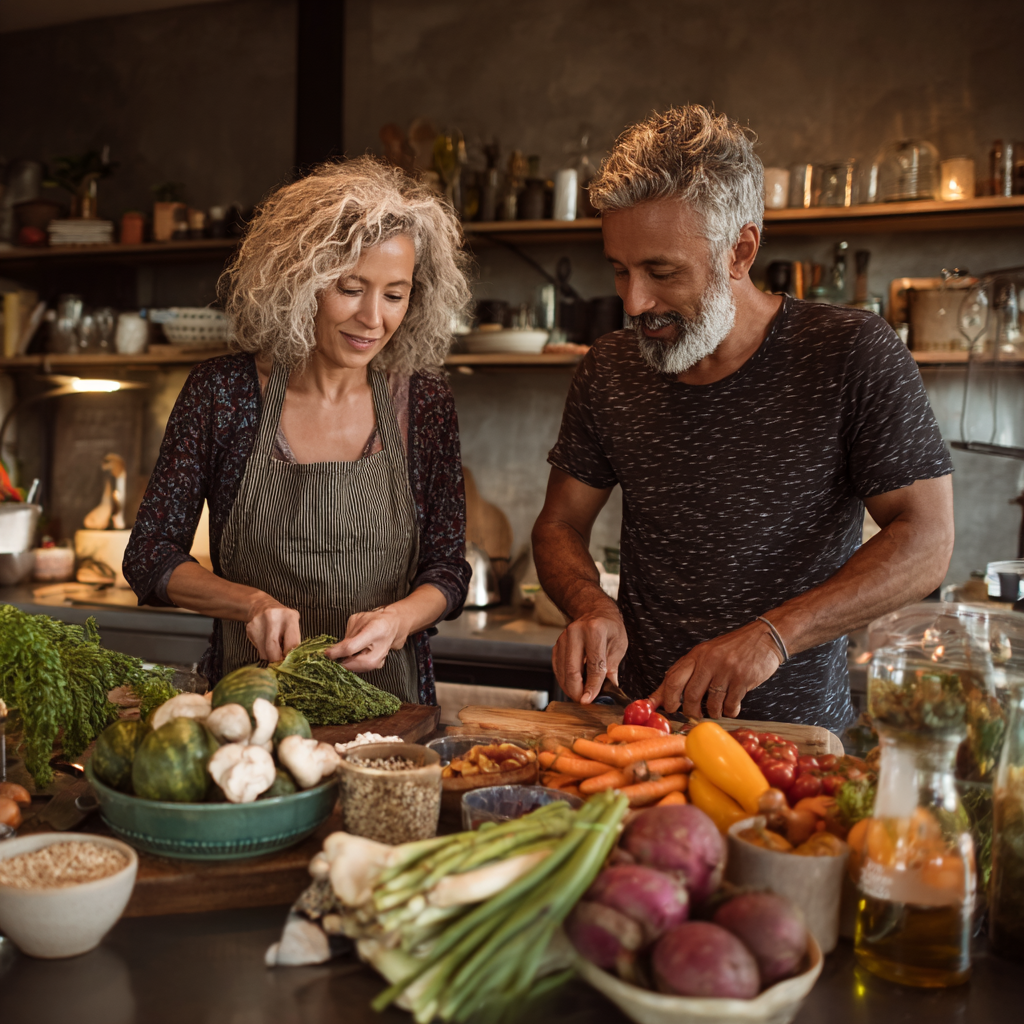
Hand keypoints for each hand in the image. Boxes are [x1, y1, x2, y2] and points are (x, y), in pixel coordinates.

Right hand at [246, 593, 300, 662]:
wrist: (262, 605)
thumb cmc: (282, 619)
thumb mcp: (293, 625)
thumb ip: (293, 641)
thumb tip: (289, 661)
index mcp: (290, 617)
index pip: (292, 645)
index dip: (290, 656)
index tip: (290, 660)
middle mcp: (274, 618)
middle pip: (273, 651)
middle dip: (277, 660)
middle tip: (281, 660)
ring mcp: (259, 623)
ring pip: (264, 653)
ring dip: (270, 656)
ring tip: (274, 648)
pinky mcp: (250, 628)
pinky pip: (258, 648)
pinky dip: (263, 650)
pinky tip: (265, 641)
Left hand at [326, 606, 407, 671]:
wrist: (393, 625)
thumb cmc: (373, 620)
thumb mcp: (358, 620)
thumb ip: (348, 636)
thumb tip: (335, 650)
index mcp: (376, 630)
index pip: (352, 647)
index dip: (336, 652)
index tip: (326, 653)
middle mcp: (381, 647)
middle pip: (357, 663)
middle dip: (342, 662)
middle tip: (331, 659)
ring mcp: (382, 658)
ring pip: (359, 668)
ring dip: (346, 665)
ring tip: (338, 659)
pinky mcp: (379, 664)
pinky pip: (363, 669)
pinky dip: (353, 666)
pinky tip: (348, 660)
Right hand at [552, 595, 627, 704]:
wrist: (594, 612)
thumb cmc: (609, 628)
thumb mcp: (618, 645)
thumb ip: (613, 668)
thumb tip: (610, 690)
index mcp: (595, 630)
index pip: (594, 664)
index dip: (592, 685)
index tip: (590, 700)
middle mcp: (575, 633)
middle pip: (573, 669)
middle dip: (577, 690)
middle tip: (583, 702)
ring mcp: (563, 638)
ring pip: (563, 671)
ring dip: (569, 687)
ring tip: (579, 696)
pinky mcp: (557, 645)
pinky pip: (557, 667)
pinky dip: (563, 680)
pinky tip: (571, 686)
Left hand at [647, 621, 782, 719]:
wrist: (764, 638)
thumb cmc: (732, 648)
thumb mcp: (706, 653)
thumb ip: (687, 671)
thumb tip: (663, 694)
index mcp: (697, 654)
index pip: (674, 678)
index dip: (666, 697)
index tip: (667, 709)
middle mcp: (709, 661)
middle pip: (691, 695)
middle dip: (690, 711)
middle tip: (693, 715)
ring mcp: (726, 670)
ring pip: (712, 703)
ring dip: (713, 712)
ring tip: (716, 710)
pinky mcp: (743, 679)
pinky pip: (730, 704)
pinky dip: (729, 711)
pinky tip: (731, 707)